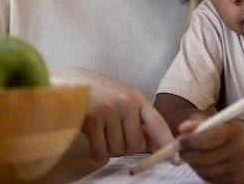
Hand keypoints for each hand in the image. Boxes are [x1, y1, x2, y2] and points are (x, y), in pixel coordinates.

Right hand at [52, 68, 172, 159]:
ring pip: (117, 150)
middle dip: (124, 146)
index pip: (158, 123)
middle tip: (112, 133)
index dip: (167, 143)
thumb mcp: (122, 101)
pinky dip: (94, 149)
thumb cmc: (96, 95)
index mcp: (137, 99)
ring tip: (99, 129)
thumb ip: (138, 120)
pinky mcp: (93, 118)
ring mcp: (110, 110)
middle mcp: (127, 103)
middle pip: (136, 145)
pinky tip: (90, 133)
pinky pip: (100, 151)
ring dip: (107, 147)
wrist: (67, 84)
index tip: (176, 159)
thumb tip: (155, 144)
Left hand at [178, 115, 243, 183]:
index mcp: (236, 131)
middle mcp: (239, 151)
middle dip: (187, 154)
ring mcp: (239, 168)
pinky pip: (212, 180)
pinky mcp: (238, 181)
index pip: (206, 138)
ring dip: (193, 164)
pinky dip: (203, 172)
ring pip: (205, 171)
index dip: (189, 141)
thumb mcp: (225, 121)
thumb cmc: (241, 133)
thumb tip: (181, 128)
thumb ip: (201, 122)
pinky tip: (203, 164)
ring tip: (191, 156)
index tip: (180, 140)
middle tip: (180, 149)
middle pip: (204, 158)